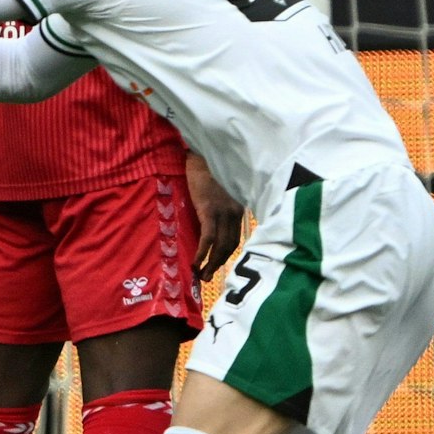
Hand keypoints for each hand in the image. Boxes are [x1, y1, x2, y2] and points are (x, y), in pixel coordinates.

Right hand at [183, 152, 242, 282]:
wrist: (199, 155)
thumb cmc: (205, 172)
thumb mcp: (218, 193)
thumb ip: (217, 209)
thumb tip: (207, 228)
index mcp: (238, 210)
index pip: (235, 239)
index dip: (225, 256)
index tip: (215, 267)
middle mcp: (235, 213)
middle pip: (230, 246)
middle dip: (218, 265)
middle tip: (207, 278)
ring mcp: (223, 212)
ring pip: (220, 246)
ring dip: (210, 263)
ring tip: (201, 274)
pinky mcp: (209, 210)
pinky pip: (208, 238)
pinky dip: (202, 253)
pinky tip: (195, 262)